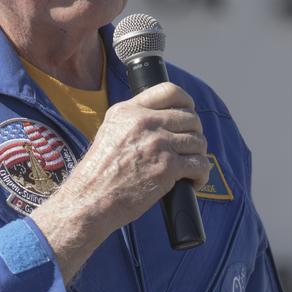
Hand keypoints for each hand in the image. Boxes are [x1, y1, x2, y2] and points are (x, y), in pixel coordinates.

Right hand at [31, 82, 210, 281]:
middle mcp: (143, 122)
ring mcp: (157, 144)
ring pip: (198, 141)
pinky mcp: (167, 167)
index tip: (187, 116)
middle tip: (188, 150)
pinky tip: (194, 181)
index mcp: (128, 111)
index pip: (169, 91)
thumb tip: (163, 122)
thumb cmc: (98, 175)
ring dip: (198, 156)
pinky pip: (200, 164)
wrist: (89, 201)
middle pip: (190, 118)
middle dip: (194, 134)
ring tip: (190, 169)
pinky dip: (201, 175)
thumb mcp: (109, 134)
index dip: (186, 103)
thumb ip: (132, 122)